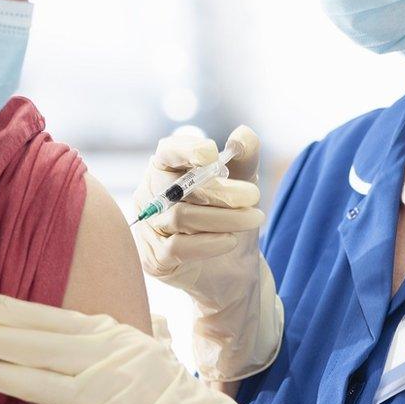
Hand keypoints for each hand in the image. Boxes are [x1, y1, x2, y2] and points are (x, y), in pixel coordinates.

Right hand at [131, 126, 283, 380]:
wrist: (231, 268)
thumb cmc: (231, 217)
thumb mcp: (243, 183)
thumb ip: (244, 157)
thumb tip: (243, 135)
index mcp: (166, 169)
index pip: (167, 151)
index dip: (186, 150)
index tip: (212, 155)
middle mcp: (150, 196)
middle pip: (176, 187)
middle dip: (219, 190)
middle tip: (254, 195)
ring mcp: (149, 229)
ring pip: (181, 217)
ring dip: (225, 218)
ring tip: (255, 218)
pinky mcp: (155, 259)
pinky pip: (177, 247)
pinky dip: (209, 242)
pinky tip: (232, 241)